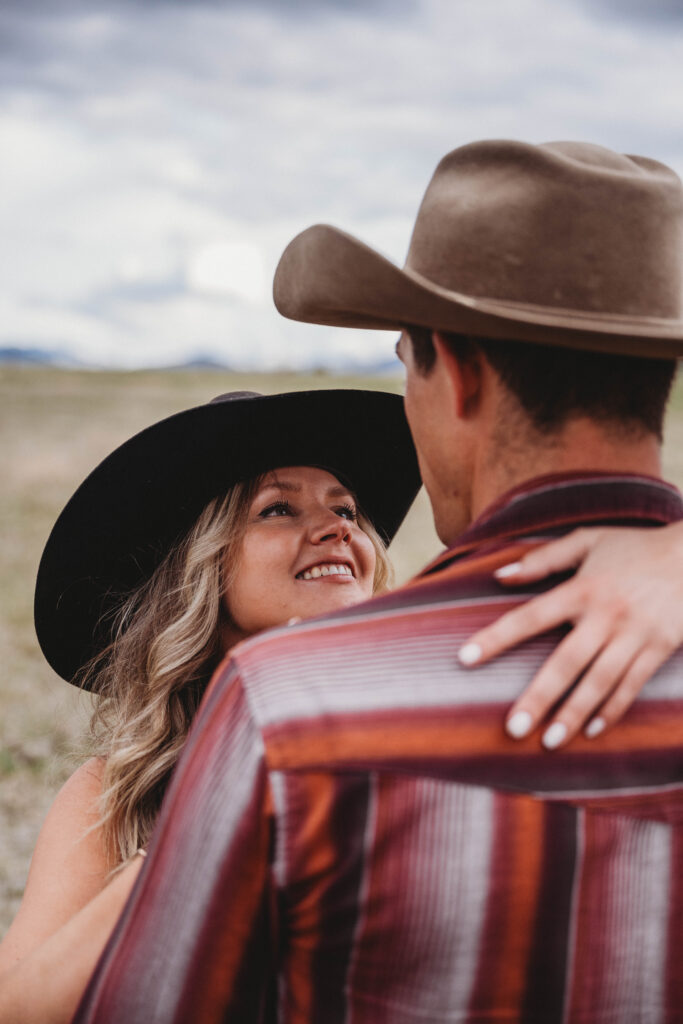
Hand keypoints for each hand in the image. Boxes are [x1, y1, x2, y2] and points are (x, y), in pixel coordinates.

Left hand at [457, 522, 682, 747]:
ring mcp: (635, 634)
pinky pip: (632, 685)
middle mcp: (606, 614)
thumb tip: (499, 576)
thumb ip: (543, 559)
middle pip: (567, 662)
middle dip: (540, 697)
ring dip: (573, 713)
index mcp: (582, 588)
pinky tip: (591, 730)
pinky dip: (612, 709)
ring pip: (600, 682)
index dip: (497, 637)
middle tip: (513, 729)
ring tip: (549, 741)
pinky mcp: (659, 648)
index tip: (465, 658)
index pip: (531, 616)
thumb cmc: (635, 546)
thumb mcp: (588, 540)